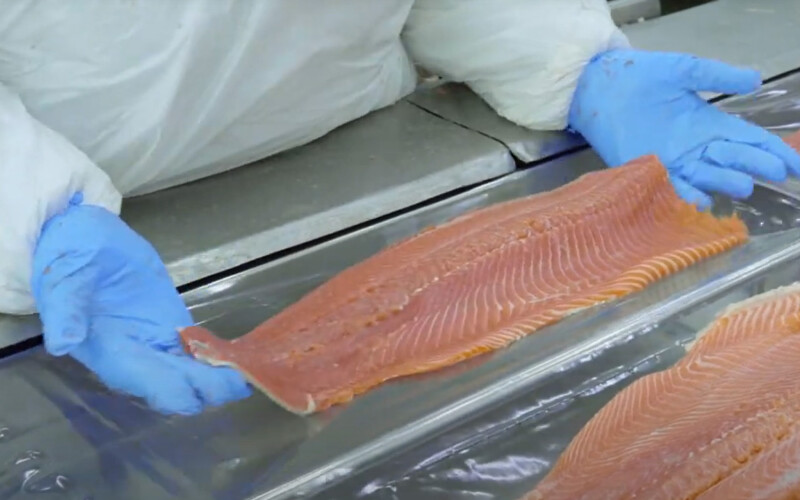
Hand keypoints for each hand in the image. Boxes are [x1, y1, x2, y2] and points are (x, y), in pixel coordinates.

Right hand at [31, 194, 250, 414]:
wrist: (76, 233)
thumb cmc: (66, 255)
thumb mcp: (62, 277)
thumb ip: (65, 311)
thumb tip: (63, 343)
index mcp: (111, 353)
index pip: (153, 387)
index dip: (184, 391)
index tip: (213, 382)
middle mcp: (136, 358)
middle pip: (180, 388)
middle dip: (212, 388)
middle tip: (246, 376)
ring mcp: (155, 342)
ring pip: (192, 375)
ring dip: (219, 377)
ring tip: (251, 368)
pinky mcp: (169, 325)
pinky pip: (197, 352)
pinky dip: (217, 357)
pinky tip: (241, 356)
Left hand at [568, 49, 799, 208]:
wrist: (600, 87)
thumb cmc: (642, 76)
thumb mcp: (685, 71)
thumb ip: (717, 76)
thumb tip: (755, 80)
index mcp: (709, 125)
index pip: (748, 141)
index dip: (772, 152)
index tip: (793, 165)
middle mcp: (695, 148)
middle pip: (733, 161)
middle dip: (755, 166)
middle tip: (775, 173)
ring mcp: (672, 161)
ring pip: (706, 176)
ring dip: (725, 182)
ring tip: (744, 185)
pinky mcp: (647, 169)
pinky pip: (671, 187)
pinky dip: (687, 194)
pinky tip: (701, 199)